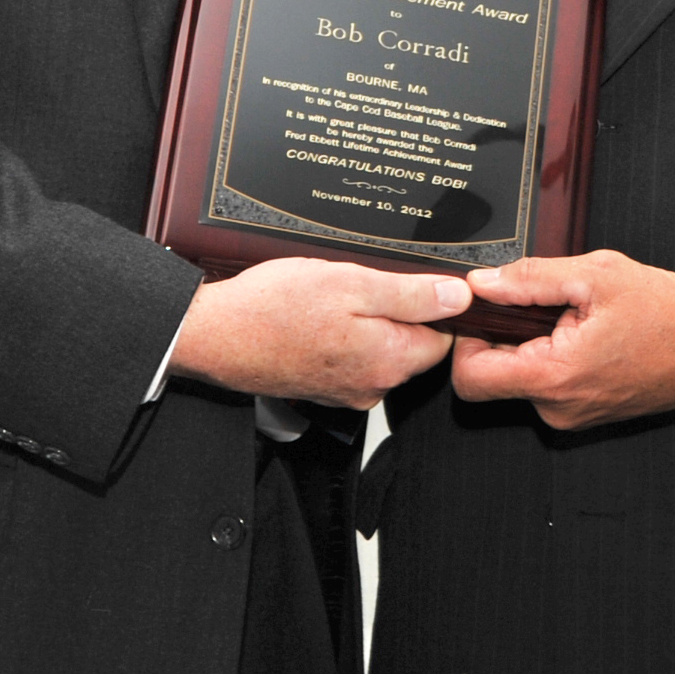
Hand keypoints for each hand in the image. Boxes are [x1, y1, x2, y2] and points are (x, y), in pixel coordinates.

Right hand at [167, 258, 467, 409]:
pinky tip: (316, 317)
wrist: (214, 335)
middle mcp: (372, 386)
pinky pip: (351, 358)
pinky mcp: (323, 389)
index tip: (407, 282)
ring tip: (332, 299)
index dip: (432, 304)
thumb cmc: (274, 307)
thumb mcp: (351, 282)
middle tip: (359, 284)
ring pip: (380, 349)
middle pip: (412, 345)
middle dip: (395, 311)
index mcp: (388, 360)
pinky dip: (342, 336)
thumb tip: (460, 298)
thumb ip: (412, 294)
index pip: (443, 337)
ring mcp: (346, 391)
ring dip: (366, 322)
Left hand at [447, 250, 674, 431]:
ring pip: (523, 378)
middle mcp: (560, 408)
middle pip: (494, 377)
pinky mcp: (587, 414)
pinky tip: (590, 334)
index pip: (470, 379)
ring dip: (536, 344)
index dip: (465, 342)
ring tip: (579, 317)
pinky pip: (550, 385)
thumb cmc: (670, 312)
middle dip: (507, 336)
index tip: (484, 313)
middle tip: (545, 306)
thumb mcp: (597, 275)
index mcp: (556, 377)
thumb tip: (483, 283)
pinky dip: (556, 357)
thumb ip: (530, 278)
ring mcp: (574, 416)